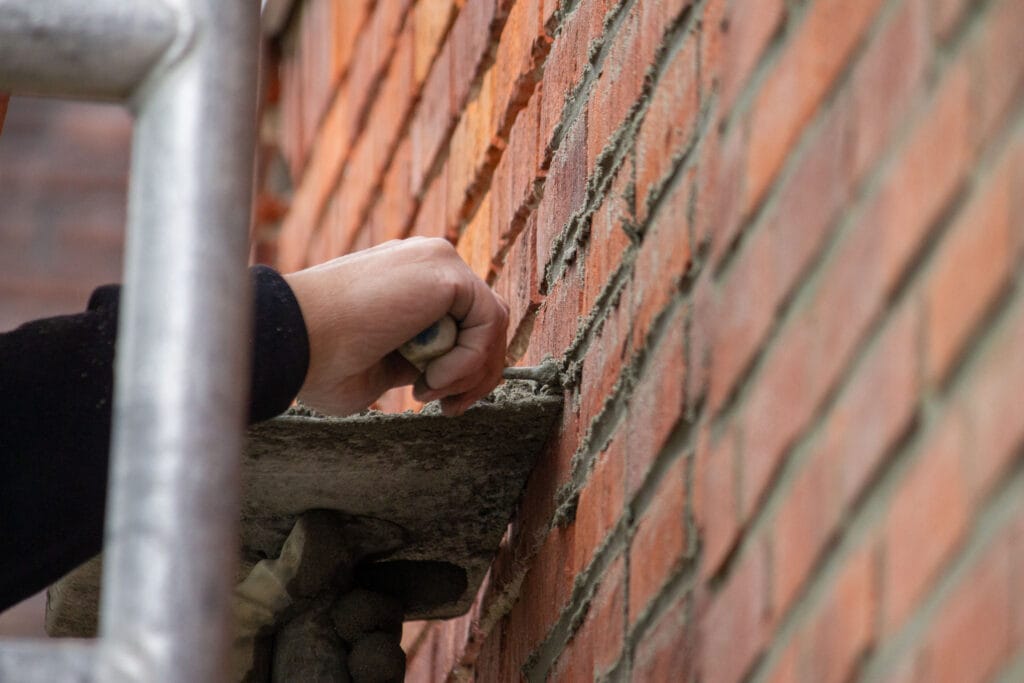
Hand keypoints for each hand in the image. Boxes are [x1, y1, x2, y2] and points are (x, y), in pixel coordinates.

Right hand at [283, 238, 508, 415]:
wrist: (294, 342)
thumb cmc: (322, 363)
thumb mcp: (384, 367)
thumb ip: (420, 358)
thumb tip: (448, 369)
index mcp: (410, 281)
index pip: (466, 319)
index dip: (466, 367)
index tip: (438, 403)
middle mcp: (427, 262)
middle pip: (486, 320)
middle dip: (478, 373)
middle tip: (448, 409)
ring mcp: (437, 260)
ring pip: (491, 323)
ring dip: (470, 371)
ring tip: (429, 393)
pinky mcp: (444, 269)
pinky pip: (487, 321)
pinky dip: (468, 360)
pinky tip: (430, 378)